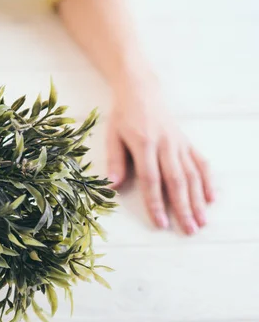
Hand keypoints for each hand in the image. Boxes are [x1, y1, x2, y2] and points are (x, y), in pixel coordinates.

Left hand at [107, 78, 214, 234]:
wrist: (141, 91)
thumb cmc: (123, 116)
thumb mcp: (112, 135)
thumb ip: (114, 160)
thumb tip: (112, 186)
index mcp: (144, 144)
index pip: (151, 179)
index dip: (156, 203)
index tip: (161, 223)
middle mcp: (165, 145)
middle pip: (176, 181)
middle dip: (183, 208)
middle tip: (189, 230)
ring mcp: (179, 143)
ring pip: (191, 175)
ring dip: (197, 200)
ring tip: (201, 221)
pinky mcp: (186, 142)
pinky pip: (200, 162)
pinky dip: (207, 180)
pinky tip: (211, 198)